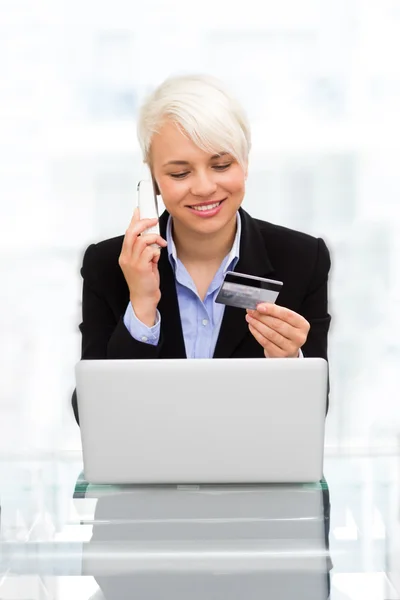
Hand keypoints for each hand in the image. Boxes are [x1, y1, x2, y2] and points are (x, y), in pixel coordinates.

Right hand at [118, 208, 166, 325]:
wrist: (144, 298)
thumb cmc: (145, 282)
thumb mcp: (143, 262)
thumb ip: (144, 250)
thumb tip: (150, 237)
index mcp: (125, 255)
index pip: (127, 233)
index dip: (133, 221)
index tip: (138, 212)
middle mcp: (126, 257)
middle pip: (132, 233)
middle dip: (144, 223)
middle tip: (153, 221)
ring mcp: (132, 262)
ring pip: (142, 240)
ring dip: (155, 239)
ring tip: (160, 244)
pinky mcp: (141, 267)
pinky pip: (150, 251)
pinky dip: (156, 251)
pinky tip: (157, 257)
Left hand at [245, 303, 309, 357]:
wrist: (287, 351)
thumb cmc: (286, 333)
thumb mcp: (286, 321)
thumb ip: (276, 312)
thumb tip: (261, 305)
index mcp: (303, 325)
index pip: (287, 314)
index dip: (272, 309)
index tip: (259, 306)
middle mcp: (299, 337)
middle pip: (277, 324)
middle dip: (261, 316)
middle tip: (251, 311)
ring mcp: (290, 347)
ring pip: (270, 333)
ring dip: (257, 324)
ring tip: (250, 318)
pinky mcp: (280, 355)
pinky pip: (265, 342)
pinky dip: (256, 333)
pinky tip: (252, 327)